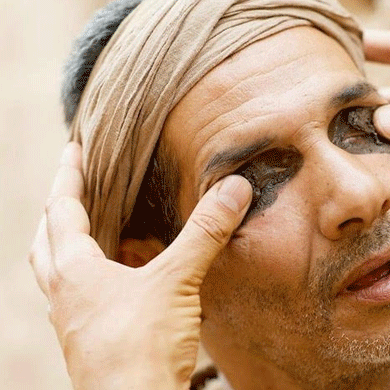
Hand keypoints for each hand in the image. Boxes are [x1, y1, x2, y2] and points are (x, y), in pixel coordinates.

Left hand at [28, 142, 251, 389]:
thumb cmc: (140, 350)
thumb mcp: (176, 282)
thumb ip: (204, 233)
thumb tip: (233, 188)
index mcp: (74, 272)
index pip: (61, 210)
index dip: (68, 176)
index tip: (73, 148)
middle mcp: (65, 295)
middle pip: (47, 241)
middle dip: (59, 210)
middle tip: (76, 187)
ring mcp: (74, 322)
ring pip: (61, 273)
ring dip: (73, 245)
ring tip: (99, 229)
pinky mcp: (90, 342)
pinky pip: (84, 298)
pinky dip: (96, 277)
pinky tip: (122, 280)